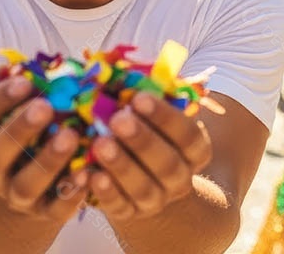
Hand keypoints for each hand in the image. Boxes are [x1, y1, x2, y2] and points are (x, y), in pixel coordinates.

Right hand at [0, 77, 87, 220]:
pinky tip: (89, 173)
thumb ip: (23, 93)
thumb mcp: (15, 116)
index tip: (24, 81)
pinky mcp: (44, 214)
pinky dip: (71, 194)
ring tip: (71, 136)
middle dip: (19, 129)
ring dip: (47, 160)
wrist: (20, 195)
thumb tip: (32, 63)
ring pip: (25, 185)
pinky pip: (55, 210)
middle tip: (45, 106)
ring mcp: (15, 197)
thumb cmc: (24, 139)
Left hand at [90, 92, 212, 220]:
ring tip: (100, 144)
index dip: (165, 117)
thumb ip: (146, 98)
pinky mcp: (130, 213)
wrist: (146, 179)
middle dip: (142, 140)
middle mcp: (180, 179)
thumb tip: (119, 69)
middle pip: (167, 163)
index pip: (188, 135)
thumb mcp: (155, 116)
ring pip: (144, 188)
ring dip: (121, 166)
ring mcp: (157, 200)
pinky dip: (105, 192)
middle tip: (118, 119)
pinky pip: (119, 207)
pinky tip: (88, 174)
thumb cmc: (148, 132)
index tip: (139, 97)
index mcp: (195, 151)